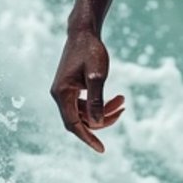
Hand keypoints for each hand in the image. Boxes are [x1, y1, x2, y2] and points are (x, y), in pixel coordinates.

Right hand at [50, 28, 124, 152]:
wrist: (83, 32)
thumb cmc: (90, 51)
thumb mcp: (97, 75)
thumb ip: (96, 99)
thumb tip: (97, 124)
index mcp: (62, 94)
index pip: (74, 125)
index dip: (88, 138)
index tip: (102, 150)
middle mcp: (60, 95)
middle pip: (81, 120)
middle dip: (102, 120)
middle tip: (123, 109)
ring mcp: (65, 91)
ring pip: (84, 112)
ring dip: (104, 111)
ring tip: (122, 100)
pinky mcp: (71, 87)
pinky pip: (85, 104)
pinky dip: (100, 104)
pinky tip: (115, 98)